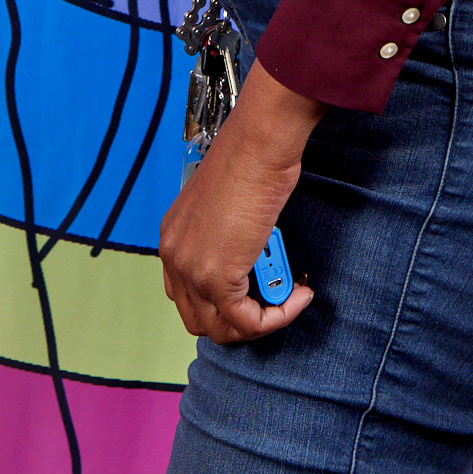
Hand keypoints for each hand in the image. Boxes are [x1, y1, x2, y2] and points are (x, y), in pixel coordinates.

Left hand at [159, 58, 324, 342]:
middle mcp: (174, 256)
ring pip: (221, 329)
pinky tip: (298, 297)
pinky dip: (276, 317)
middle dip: (239, 320)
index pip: (186, 294)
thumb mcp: (226, 206)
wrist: (257, 145)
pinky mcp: (218, 278)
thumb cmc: (250, 159)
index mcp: (173, 237)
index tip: (255, 292)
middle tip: (272, 300)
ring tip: (289, 297)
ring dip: (260, 322)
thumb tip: (251, 256)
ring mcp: (192, 270)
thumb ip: (227, 236)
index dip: (221, 303)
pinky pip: (247, 322)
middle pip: (199, 318)